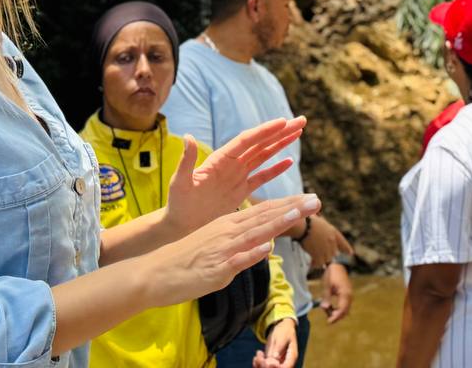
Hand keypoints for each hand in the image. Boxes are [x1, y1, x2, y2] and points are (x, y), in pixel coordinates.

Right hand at [146, 194, 319, 308]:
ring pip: (255, 233)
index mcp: (229, 224)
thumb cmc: (186, 258)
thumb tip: (265, 242)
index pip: (265, 211)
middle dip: (293, 208)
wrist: (154, 272)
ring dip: (278, 222)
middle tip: (317, 200)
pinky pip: (236, 260)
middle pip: (266, 217)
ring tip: (299, 212)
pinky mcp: (215, 269)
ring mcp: (223, 250)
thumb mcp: (216, 243)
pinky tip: (267, 246)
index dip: (289, 204)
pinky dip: (252, 253)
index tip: (310, 199)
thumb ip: (241, 242)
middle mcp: (228, 232)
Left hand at [165, 118, 304, 236]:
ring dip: (281, 144)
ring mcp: (237, 176)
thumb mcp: (180, 182)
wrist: (180, 225)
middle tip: (301, 121)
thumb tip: (188, 137)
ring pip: (264, 156)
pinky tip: (289, 161)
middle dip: (280, 132)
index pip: (247, 140)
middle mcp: (231, 164)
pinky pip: (261, 177)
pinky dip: (275, 169)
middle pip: (260, 143)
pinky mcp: (240, 191)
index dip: (265, 131)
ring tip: (298, 132)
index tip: (283, 121)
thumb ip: (187, 160)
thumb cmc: (178, 204)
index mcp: (220, 159)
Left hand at [252, 318, 297, 367]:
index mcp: (292, 357)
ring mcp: (278, 364)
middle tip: (260, 358)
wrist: (282, 327)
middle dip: (265, 366)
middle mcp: (285, 363)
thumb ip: (279, 348)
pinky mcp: (270, 363)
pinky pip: (263, 367)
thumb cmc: (284, 331)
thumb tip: (275, 358)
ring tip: (258, 354)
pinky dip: (258, 364)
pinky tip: (257, 356)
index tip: (268, 362)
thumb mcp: (282, 337)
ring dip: (260, 365)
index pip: (286, 367)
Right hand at [300, 213, 352, 269]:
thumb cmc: (308, 221)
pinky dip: (315, 264)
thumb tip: (321, 227)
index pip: (342, 242)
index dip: (346, 248)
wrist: (303, 226)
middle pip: (333, 253)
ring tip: (314, 260)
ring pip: (326, 259)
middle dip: (328, 254)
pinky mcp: (319, 255)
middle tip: (320, 255)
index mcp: (333, 231)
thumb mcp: (319, 222)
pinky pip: (318, 263)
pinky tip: (311, 263)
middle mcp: (332, 241)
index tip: (351, 253)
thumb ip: (323, 228)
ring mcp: (326, 248)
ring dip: (320, 260)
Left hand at [318, 262, 352, 323]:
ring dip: (337, 312)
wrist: (337, 265)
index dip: (335, 317)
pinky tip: (332, 307)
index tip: (328, 322)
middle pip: (344, 311)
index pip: (341, 310)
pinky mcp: (348, 294)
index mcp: (345, 294)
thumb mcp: (327, 285)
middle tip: (327, 319)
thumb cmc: (332, 274)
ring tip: (327, 311)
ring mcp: (349, 295)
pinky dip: (339, 308)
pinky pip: (345, 304)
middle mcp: (349, 296)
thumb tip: (324, 308)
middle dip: (336, 316)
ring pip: (345, 308)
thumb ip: (326, 297)